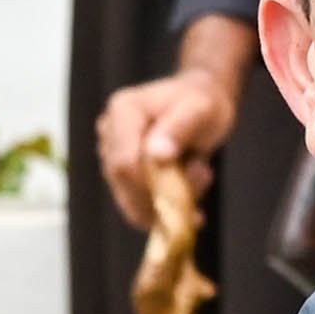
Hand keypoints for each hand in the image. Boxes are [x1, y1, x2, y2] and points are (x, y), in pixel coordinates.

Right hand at [98, 18, 250, 204]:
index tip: (193, 178)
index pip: (124, 162)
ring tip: (201, 173)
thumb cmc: (203, 102)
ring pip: (131, 201)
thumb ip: (180, 128)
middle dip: (165, 193)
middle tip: (205, 176)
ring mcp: (111, 157)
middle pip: (125, 184)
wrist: (200, 106)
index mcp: (122, 111)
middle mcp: (109, 134)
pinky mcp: (120, 176)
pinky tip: (191, 201)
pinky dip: (165, 210)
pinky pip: (137, 207)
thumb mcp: (202, 109)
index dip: (151, 183)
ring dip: (170, 200)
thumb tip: (157, 155)